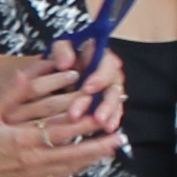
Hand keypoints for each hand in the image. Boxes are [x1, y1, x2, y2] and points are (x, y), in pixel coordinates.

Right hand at [0, 54, 99, 176]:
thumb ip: (9, 92)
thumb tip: (26, 73)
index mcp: (22, 139)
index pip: (62, 129)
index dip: (84, 121)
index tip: (101, 112)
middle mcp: (31, 159)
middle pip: (73, 151)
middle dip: (98, 143)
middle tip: (119, 136)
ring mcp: (31, 173)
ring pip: (70, 166)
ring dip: (92, 158)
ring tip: (111, 149)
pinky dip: (75, 170)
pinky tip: (86, 164)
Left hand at [70, 47, 126, 171]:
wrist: (60, 67)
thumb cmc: (62, 56)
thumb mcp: (60, 47)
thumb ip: (62, 51)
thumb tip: (65, 64)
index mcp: (100, 55)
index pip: (106, 64)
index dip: (99, 77)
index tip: (87, 89)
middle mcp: (110, 72)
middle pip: (113, 87)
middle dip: (105, 104)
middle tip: (96, 117)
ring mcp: (110, 88)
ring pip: (115, 102)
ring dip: (109, 114)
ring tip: (104, 126)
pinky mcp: (108, 102)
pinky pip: (114, 111)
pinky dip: (112, 120)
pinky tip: (108, 129)